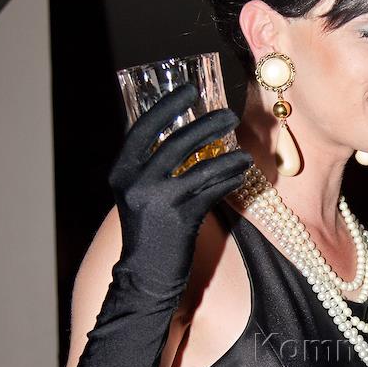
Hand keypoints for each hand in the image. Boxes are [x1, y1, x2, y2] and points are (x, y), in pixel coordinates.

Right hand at [110, 84, 251, 296]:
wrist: (145, 276)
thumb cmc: (150, 233)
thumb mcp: (140, 195)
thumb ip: (154, 168)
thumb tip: (186, 136)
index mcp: (122, 172)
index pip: (143, 129)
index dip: (167, 107)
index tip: (190, 90)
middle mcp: (136, 182)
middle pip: (175, 142)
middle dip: (206, 124)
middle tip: (229, 114)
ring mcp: (158, 200)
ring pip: (200, 166)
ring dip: (227, 155)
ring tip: (245, 151)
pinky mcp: (181, 218)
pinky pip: (212, 189)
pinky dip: (229, 178)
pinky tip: (241, 173)